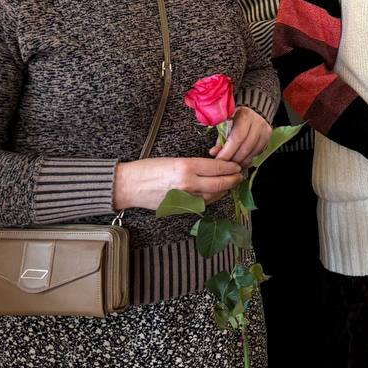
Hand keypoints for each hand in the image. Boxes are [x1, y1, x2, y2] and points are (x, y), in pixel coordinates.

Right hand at [113, 157, 244, 210]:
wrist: (128, 186)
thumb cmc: (147, 169)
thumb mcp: (173, 159)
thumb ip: (194, 164)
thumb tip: (213, 166)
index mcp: (186, 167)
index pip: (217, 167)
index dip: (231, 167)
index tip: (237, 165)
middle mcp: (188, 183)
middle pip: (219, 183)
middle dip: (233, 179)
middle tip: (239, 175)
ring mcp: (184, 198)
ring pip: (213, 196)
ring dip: (224, 190)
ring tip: (230, 184)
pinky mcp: (180, 208)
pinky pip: (202, 204)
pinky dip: (212, 198)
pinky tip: (216, 193)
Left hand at [210, 107, 271, 166]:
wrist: (254, 112)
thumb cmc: (237, 117)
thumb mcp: (226, 124)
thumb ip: (221, 139)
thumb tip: (214, 152)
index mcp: (244, 116)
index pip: (237, 137)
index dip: (228, 151)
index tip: (219, 159)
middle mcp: (257, 123)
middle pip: (245, 147)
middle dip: (233, 159)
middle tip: (224, 166)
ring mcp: (264, 131)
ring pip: (252, 152)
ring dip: (241, 162)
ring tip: (232, 165)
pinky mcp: (268, 138)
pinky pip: (258, 153)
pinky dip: (248, 160)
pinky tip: (241, 161)